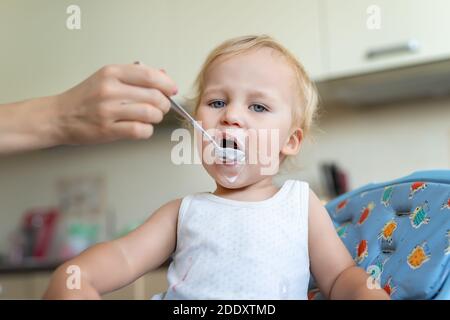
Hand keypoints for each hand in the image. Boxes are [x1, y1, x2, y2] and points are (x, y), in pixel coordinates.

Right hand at [55, 63, 177, 144]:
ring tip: (150, 118)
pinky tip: (142, 128)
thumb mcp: (107, 78)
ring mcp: (108, 110)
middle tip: (161, 107)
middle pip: (154, 96)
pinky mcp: (107, 130)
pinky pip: (139, 130)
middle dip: (164, 104)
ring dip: (156, 118)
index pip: (150, 75)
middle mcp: (110, 89)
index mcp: (112, 73)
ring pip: (150, 113)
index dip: (167, 83)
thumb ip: (135, 75)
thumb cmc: (85, 98)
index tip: (172, 90)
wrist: (59, 116)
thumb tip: (163, 74)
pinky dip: (147, 131)